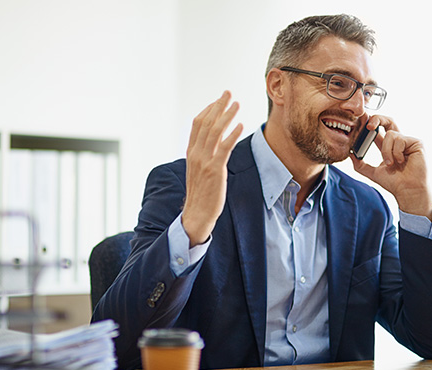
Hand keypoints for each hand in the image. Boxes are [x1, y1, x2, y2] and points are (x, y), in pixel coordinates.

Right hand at [181, 91, 242, 246]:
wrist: (197, 213)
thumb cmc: (201, 194)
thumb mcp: (198, 171)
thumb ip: (203, 155)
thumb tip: (213, 144)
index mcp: (191, 152)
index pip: (197, 124)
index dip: (208, 109)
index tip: (218, 100)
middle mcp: (196, 154)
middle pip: (206, 123)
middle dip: (218, 106)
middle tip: (228, 93)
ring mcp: (205, 161)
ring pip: (215, 132)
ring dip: (226, 115)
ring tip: (236, 104)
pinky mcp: (215, 169)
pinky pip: (224, 148)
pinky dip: (232, 134)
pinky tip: (240, 125)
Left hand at [350, 115, 431, 219]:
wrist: (407, 190)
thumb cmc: (394, 183)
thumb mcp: (373, 172)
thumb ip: (360, 164)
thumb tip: (350, 153)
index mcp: (388, 146)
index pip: (378, 130)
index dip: (369, 124)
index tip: (360, 120)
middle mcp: (399, 141)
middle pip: (388, 121)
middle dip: (377, 119)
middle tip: (368, 125)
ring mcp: (408, 141)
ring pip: (390, 135)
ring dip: (386, 151)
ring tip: (391, 164)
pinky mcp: (416, 142)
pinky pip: (399, 139)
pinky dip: (396, 152)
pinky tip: (402, 161)